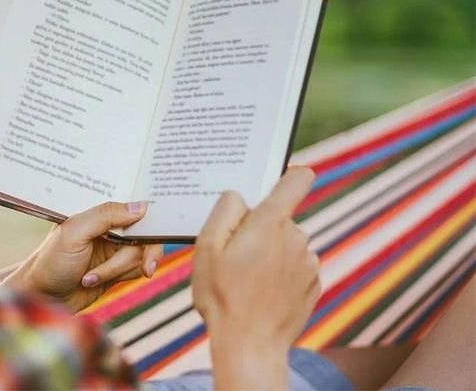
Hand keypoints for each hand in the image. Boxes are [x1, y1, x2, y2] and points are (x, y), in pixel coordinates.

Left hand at [0, 201, 162, 310]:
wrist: (42, 298)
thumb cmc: (51, 261)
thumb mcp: (74, 232)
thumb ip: (105, 215)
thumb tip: (141, 207)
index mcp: (97, 211)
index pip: (132, 205)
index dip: (148, 217)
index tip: (159, 231)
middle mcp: (109, 226)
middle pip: (144, 233)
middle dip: (143, 252)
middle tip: (146, 268)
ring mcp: (114, 248)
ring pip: (140, 254)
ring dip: (118, 268)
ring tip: (90, 275)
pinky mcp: (116, 269)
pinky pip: (134, 269)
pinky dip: (119, 277)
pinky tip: (94, 280)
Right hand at [191, 167, 319, 390]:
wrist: (250, 346)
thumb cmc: (222, 295)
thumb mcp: (206, 247)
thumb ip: (224, 211)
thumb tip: (239, 196)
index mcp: (271, 223)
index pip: (296, 180)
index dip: (288, 175)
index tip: (277, 180)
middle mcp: (297, 238)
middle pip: (281, 218)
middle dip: (260, 228)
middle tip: (235, 254)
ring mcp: (309, 263)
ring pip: (287, 244)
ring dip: (270, 253)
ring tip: (246, 280)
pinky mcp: (314, 285)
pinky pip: (295, 267)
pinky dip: (280, 274)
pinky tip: (260, 293)